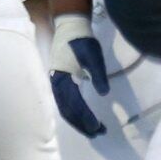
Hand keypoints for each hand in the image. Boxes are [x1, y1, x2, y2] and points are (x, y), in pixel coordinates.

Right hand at [49, 13, 109, 137]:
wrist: (71, 27)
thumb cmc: (82, 41)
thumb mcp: (93, 57)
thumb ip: (98, 75)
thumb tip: (104, 94)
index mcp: (62, 79)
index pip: (74, 105)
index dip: (85, 118)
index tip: (97, 128)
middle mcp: (56, 84)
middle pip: (67, 110)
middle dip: (82, 124)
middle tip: (99, 133)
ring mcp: (57, 83)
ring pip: (65, 108)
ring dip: (78, 120)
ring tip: (94, 129)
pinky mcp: (60, 81)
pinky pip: (65, 102)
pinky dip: (74, 112)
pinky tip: (84, 117)